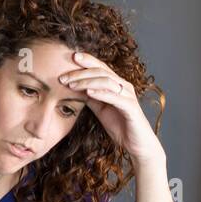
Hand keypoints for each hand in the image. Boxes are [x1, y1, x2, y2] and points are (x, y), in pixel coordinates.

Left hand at [59, 51, 165, 167]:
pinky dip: (101, 93)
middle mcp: (124, 86)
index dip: (86, 60)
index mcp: (117, 84)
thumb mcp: (100, 109)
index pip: (100, 67)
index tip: (70, 57)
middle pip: (101, 71)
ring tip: (71, 85)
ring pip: (107, 81)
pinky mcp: (131, 108)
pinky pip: (115, 97)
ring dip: (87, 81)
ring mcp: (128, 96)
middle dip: (80, 72)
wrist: (136, 144)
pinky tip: (88, 92)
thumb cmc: (119, 125)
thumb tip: (73, 87)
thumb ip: (90, 97)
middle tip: (63, 76)